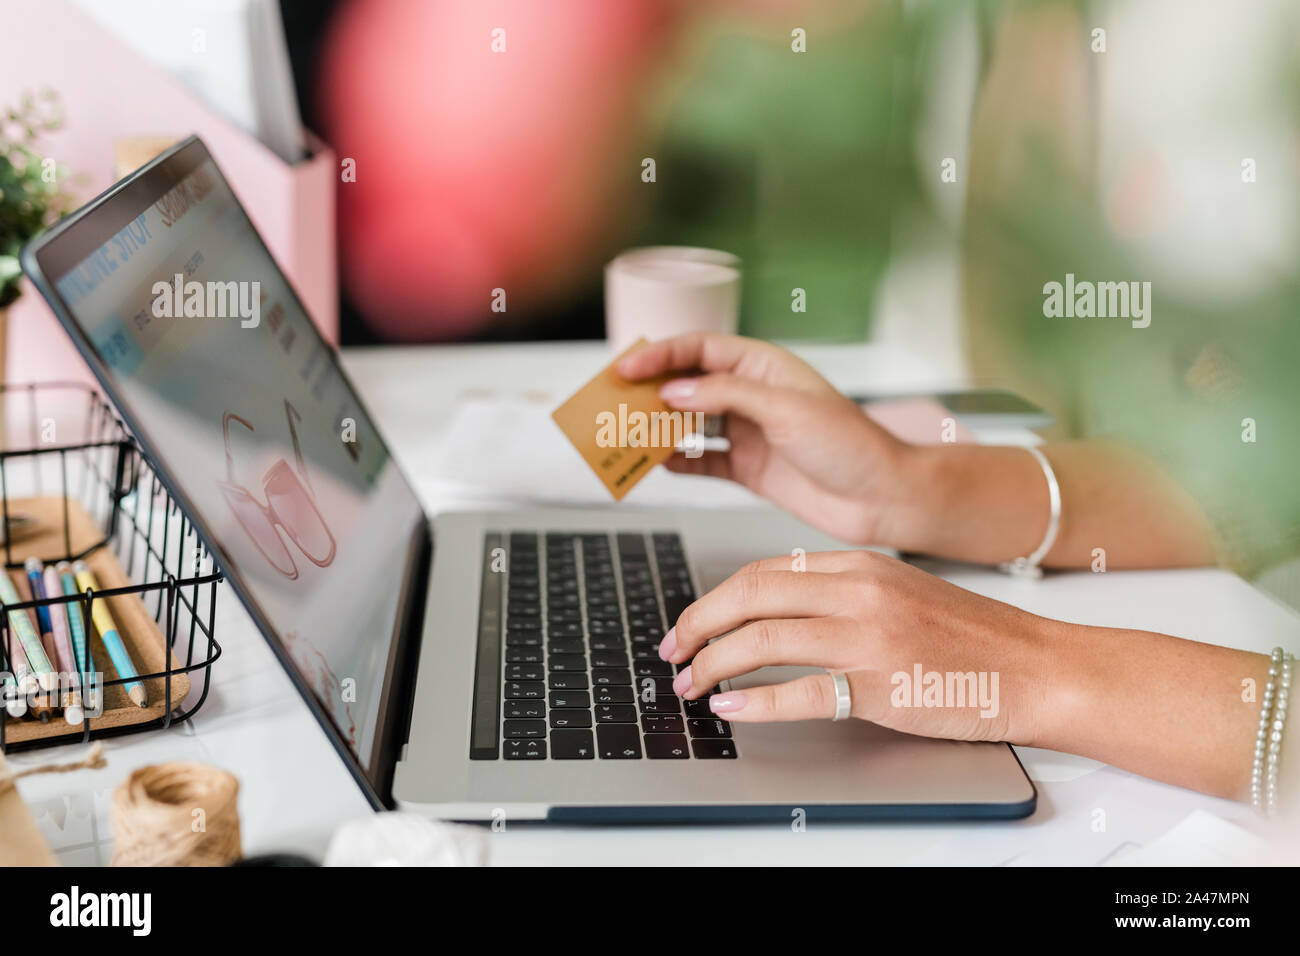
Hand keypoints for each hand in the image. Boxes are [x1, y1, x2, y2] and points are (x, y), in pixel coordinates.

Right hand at [617, 333, 911, 544]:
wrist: (884, 498)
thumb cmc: (852, 446)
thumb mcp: (786, 409)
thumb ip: (727, 395)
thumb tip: (674, 391)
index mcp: (764, 367)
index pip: (700, 350)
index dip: (660, 356)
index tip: (627, 370)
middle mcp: (753, 396)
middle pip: (687, 384)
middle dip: (649, 392)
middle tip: (613, 402)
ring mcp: (749, 433)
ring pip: (689, 424)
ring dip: (657, 428)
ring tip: (626, 434)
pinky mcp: (749, 469)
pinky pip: (702, 462)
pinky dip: (677, 463)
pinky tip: (657, 465)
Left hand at [659, 549, 1061, 744]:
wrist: (1035, 668)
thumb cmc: (972, 636)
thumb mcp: (900, 590)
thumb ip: (841, 592)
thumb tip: (773, 609)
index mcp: (860, 564)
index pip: (764, 570)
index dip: (715, 598)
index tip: (691, 623)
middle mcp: (858, 591)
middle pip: (749, 595)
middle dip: (697, 625)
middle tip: (673, 652)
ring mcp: (868, 637)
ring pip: (761, 639)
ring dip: (713, 664)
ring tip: (691, 685)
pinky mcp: (880, 686)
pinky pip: (798, 692)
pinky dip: (754, 702)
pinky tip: (731, 709)